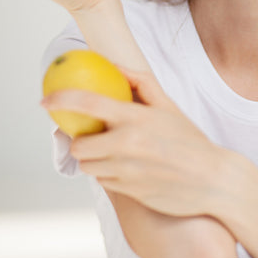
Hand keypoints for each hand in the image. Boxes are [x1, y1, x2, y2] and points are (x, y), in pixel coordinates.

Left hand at [42, 69, 224, 217]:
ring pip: (87, 165)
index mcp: (136, 118)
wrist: (212, 180)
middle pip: (78, 144)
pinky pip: (102, 181)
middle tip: (94, 134)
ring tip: (113, 151)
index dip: (61, 99)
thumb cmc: (190, 140)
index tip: (45, 100)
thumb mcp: (169, 106)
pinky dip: (107, 174)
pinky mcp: (127, 192)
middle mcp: (127, 145)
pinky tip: (126, 168)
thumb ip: (141, 82)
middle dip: (81, 139)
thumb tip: (115, 65)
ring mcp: (126, 171)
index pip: (88, 103)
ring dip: (93, 158)